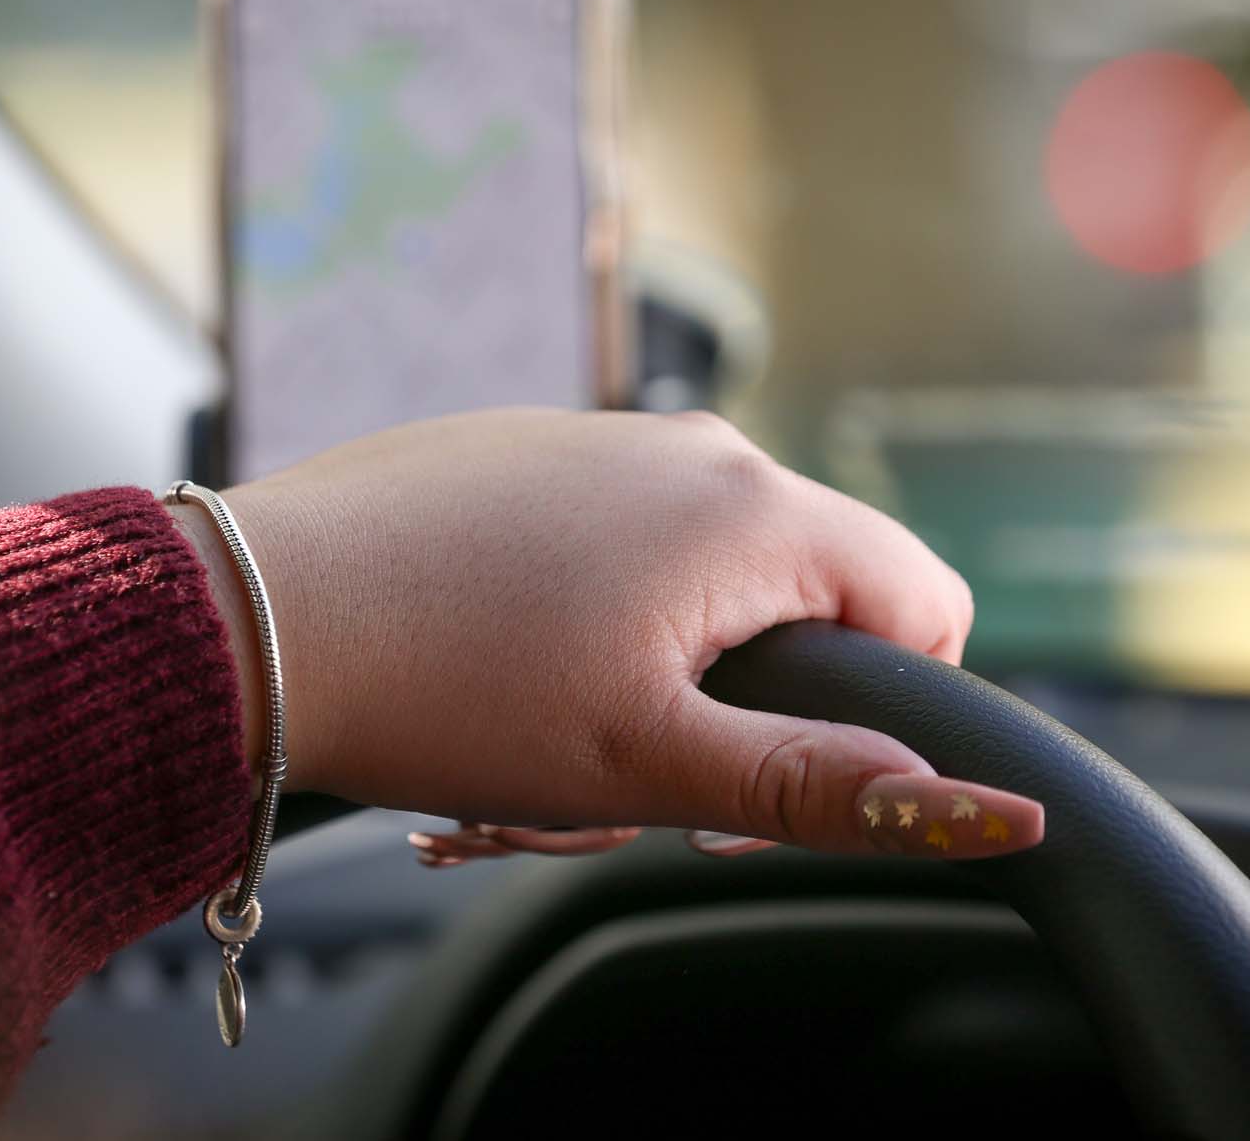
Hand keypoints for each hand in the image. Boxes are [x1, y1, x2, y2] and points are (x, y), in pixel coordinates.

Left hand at [174, 408, 1041, 857]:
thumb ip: (827, 788)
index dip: (879, 717)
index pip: (924, 603)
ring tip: (558, 728)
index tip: (765, 783)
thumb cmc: (450, 688)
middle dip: (758, 699)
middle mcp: (695, 449)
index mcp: (752, 513)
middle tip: (645, 770)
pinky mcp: (532, 451)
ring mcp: (607, 440)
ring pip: (708, 573)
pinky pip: (621, 537)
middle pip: (811, 592)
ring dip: (670, 665)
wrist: (256, 613)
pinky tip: (505, 663)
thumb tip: (993, 810)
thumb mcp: (652, 763)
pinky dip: (599, 612)